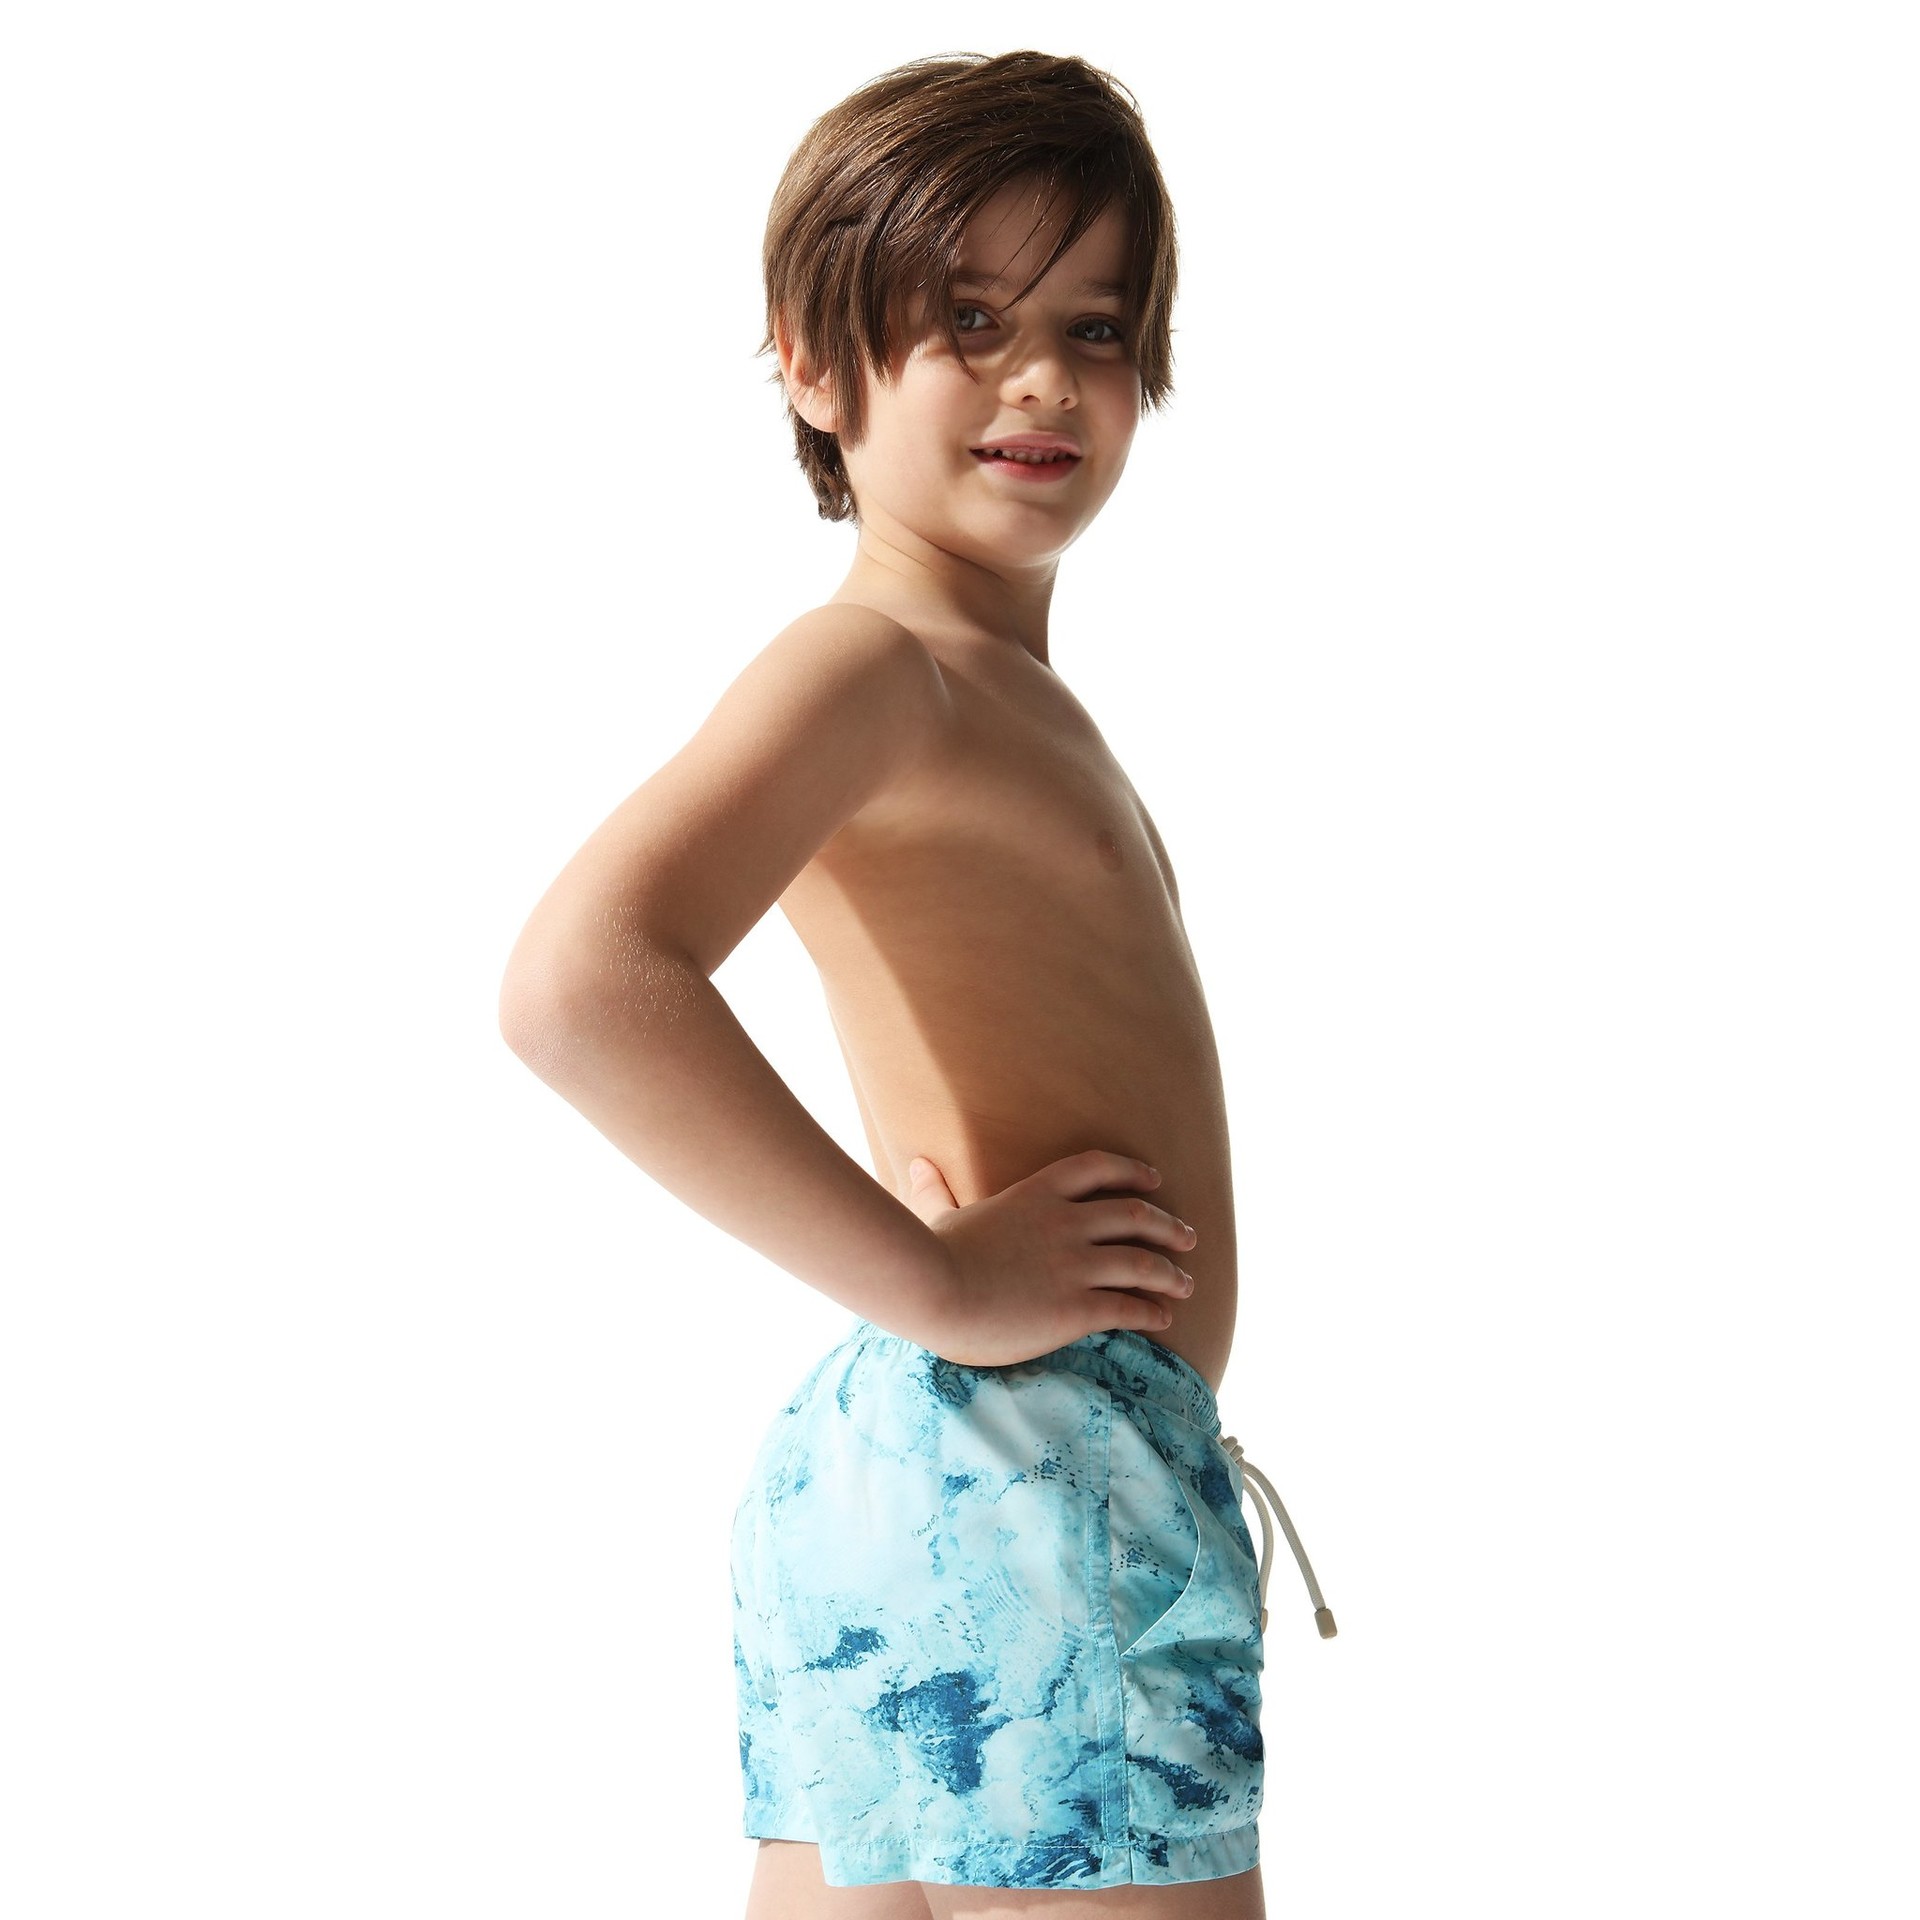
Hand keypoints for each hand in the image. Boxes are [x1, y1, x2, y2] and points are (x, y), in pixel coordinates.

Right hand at [902, 1149, 1196, 1367]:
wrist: (932, 1292)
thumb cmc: (929, 1257)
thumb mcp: (937, 1216)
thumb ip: (935, 1192)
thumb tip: (915, 1164)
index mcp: (1036, 1194)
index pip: (1098, 1168)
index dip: (1133, 1171)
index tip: (1155, 1180)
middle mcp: (1066, 1222)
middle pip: (1135, 1213)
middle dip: (1168, 1225)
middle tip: (1188, 1236)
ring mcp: (1075, 1264)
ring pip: (1143, 1262)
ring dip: (1171, 1272)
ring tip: (1186, 1283)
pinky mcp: (1078, 1307)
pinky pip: (1130, 1307)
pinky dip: (1152, 1311)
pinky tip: (1162, 1318)